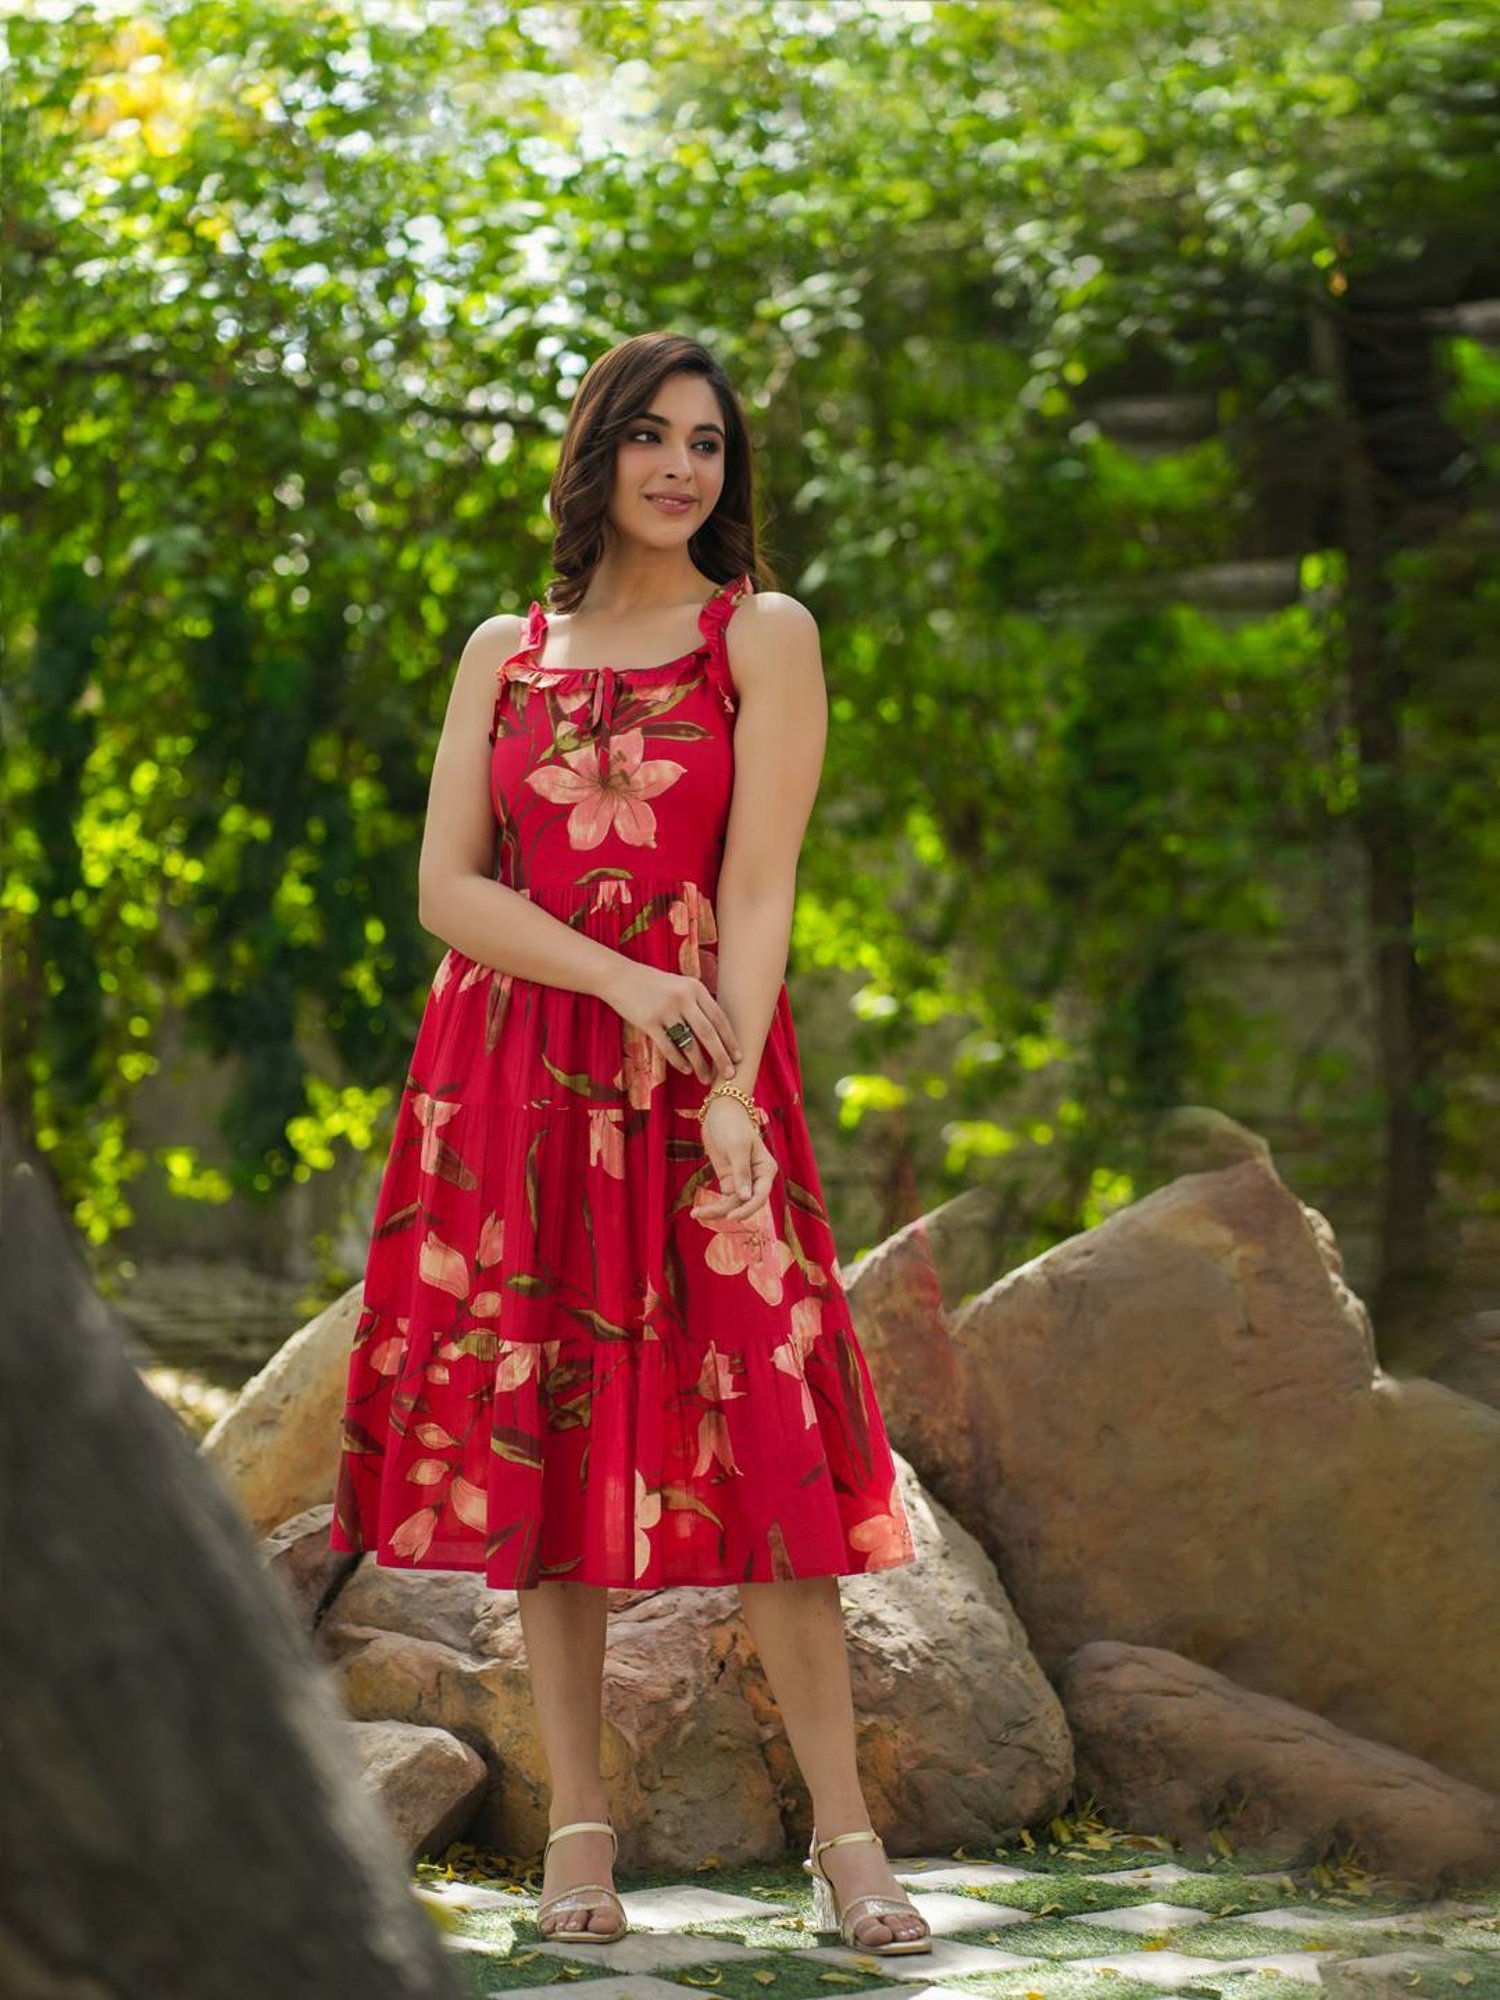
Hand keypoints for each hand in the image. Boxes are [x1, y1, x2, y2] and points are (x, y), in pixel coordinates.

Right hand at [602, 961, 741, 1084]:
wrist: (619, 977)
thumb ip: (697, 1003)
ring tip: (705, 1078)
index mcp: (695, 988)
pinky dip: (679, 1061)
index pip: (719, 1018)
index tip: (739, 1057)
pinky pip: (668, 1047)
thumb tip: (718, 1033)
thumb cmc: (653, 984)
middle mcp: (683, 998)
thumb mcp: (680, 985)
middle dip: (721, 1057)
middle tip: (729, 1074)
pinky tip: (686, 1070)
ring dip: (700, 1065)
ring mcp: (665, 1010)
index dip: (730, 1039)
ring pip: (689, 1044)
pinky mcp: (648, 1022)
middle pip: (708, 1034)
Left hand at [695, 1095, 777, 1224]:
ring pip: (733, 1203)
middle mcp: (757, 1178)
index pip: (760, 1196)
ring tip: (695, 1214)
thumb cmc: (732, 1124)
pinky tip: (698, 1211)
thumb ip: (741, 1173)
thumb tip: (745, 1197)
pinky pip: (724, 1198)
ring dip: (716, 1211)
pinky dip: (713, 1205)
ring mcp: (743, 1180)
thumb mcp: (737, 1147)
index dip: (746, 1209)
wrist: (720, 1110)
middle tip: (701, 1214)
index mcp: (766, 1170)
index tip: (730, 1217)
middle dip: (725, 1211)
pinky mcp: (729, 1179)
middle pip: (744, 1203)